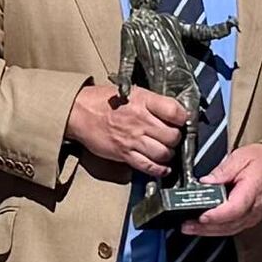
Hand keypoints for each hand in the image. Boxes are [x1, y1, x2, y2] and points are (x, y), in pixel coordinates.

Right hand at [64, 80, 191, 177]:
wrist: (79, 112)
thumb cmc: (103, 100)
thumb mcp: (131, 92)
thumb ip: (152, 103)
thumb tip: (172, 113)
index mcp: (143, 101)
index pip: (175, 112)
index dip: (183, 118)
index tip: (181, 120)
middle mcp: (140, 121)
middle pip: (172, 136)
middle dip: (176, 138)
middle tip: (172, 137)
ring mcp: (132, 139)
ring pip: (164, 153)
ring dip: (169, 154)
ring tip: (166, 150)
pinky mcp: (125, 154)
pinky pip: (149, 166)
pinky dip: (160, 169)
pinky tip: (163, 167)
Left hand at [185, 140, 261, 239]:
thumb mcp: (240, 157)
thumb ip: (222, 171)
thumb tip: (205, 182)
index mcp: (252, 192)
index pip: (233, 210)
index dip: (215, 216)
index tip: (199, 216)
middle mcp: (254, 210)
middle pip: (228, 225)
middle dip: (205, 227)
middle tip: (186, 225)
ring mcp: (253, 217)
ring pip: (229, 230)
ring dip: (208, 231)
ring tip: (189, 228)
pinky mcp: (250, 219)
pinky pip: (232, 228)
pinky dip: (217, 229)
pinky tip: (204, 227)